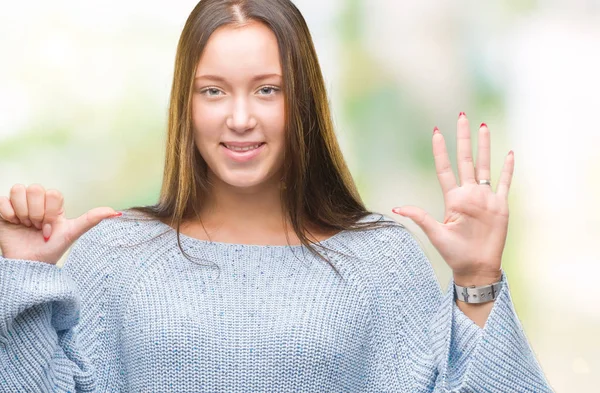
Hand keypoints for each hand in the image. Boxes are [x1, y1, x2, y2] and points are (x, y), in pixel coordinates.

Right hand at [0, 184, 120, 264]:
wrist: (28, 265)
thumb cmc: (51, 249)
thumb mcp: (72, 234)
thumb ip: (91, 220)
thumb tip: (117, 212)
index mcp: (53, 204)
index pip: (53, 193)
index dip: (51, 211)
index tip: (50, 226)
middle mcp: (36, 201)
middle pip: (35, 189)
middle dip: (36, 213)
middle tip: (36, 226)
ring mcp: (19, 204)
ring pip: (18, 190)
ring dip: (22, 213)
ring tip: (25, 225)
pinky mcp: (3, 210)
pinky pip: (2, 200)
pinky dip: (8, 215)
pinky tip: (13, 224)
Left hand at [392, 113, 512, 284]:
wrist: (476, 268)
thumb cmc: (454, 253)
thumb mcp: (435, 233)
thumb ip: (420, 217)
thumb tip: (397, 209)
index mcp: (452, 198)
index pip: (445, 169)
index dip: (441, 151)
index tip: (436, 132)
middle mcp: (469, 194)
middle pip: (465, 160)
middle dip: (463, 138)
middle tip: (462, 116)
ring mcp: (485, 198)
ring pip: (485, 166)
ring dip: (484, 146)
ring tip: (483, 126)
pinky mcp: (500, 206)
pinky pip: (505, 183)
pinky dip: (507, 169)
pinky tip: (509, 153)